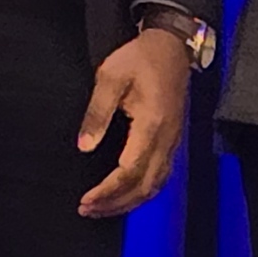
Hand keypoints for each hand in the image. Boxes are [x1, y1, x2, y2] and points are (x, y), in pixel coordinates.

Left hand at [75, 25, 193, 216]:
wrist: (172, 46)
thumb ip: (97, 113)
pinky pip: (161, 176)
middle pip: (144, 186)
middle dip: (115, 203)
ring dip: (129, 202)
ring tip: (102, 208)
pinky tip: (125, 195)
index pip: (130, 170)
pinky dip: (142, 192)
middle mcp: (166, 139)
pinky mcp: (172, 140)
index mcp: (151, 124)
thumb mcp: (110, 77)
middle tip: (87, 209)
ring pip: (155, 185)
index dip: (107, 190)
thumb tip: (85, 147)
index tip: (86, 200)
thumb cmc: (140, 58)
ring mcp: (173, 141)